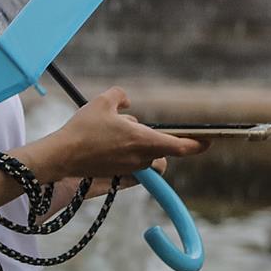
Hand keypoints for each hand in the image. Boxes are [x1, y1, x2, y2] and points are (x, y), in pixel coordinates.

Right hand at [20, 87, 205, 180]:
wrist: (62, 156)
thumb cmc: (83, 128)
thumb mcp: (103, 101)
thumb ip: (120, 95)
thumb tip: (127, 101)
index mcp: (142, 141)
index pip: (179, 146)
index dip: (196, 145)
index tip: (208, 142)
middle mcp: (139, 157)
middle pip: (161, 151)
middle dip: (156, 140)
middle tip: (134, 127)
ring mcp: (129, 168)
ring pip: (146, 155)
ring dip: (140, 145)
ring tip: (114, 131)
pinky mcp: (117, 174)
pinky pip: (132, 162)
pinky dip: (126, 151)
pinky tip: (105, 141)